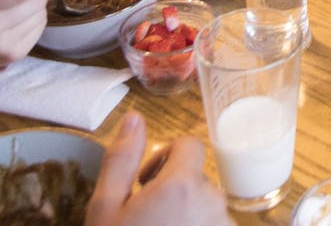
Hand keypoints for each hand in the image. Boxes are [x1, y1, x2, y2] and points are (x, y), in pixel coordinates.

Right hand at [86, 112, 229, 225]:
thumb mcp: (106, 207)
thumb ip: (122, 159)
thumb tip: (134, 116)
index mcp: (182, 185)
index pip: (189, 145)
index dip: (164, 157)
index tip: (144, 181)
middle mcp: (213, 201)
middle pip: (196, 176)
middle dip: (173, 188)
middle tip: (145, 213)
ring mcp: (225, 223)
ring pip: (206, 203)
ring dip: (186, 209)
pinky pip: (216, 223)